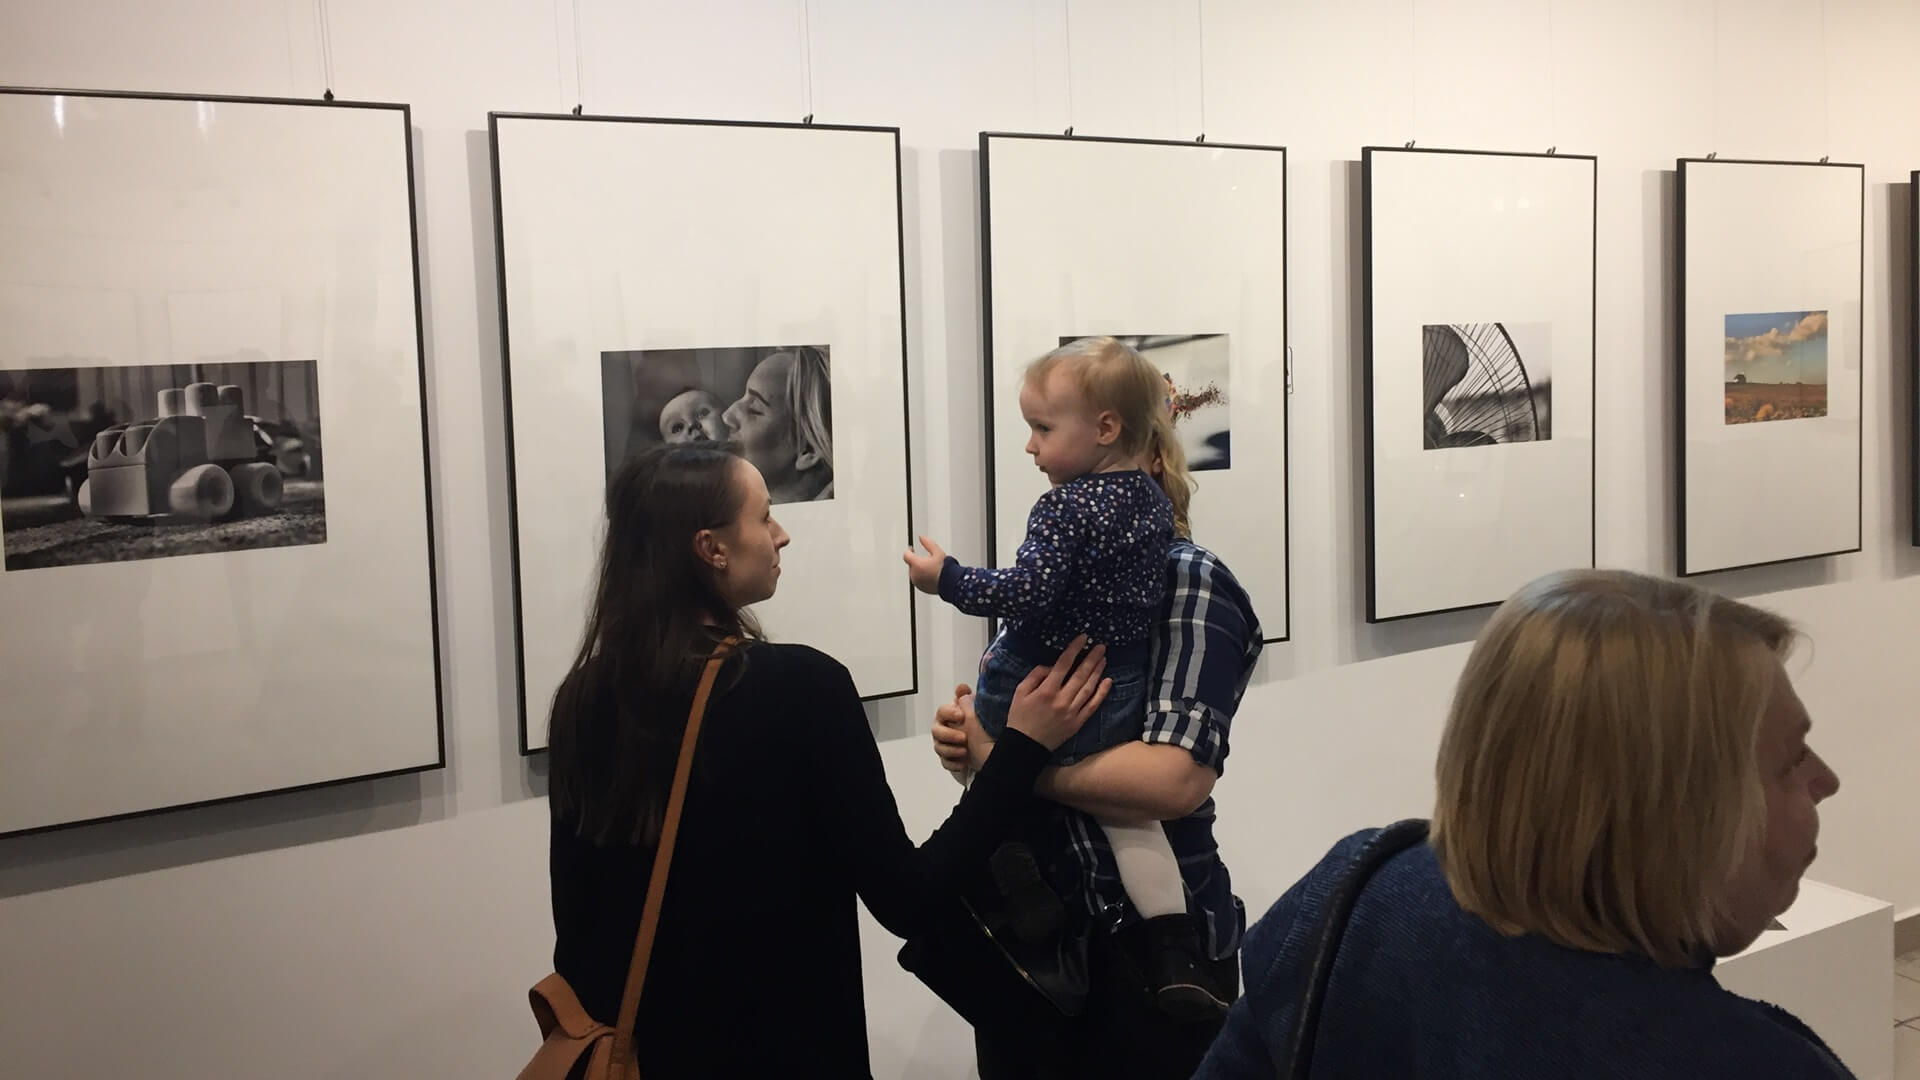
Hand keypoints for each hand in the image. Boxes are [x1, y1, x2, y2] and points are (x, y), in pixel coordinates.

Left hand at [902, 535, 946, 593]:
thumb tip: (922, 538)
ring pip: (914, 573)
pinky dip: (922, 577)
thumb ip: (928, 543)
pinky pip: (918, 580)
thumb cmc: (946, 569)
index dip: (909, 551)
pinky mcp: (921, 588)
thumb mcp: (938, 552)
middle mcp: (914, 574)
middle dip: (916, 561)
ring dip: (919, 569)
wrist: (951, 584)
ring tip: (931, 568)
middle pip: (911, 564)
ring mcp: (917, 582)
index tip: (912, 549)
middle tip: (927, 560)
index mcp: (917, 564)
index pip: (906, 555)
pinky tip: (931, 575)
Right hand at [932, 684, 971, 784]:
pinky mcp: (948, 759)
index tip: (961, 715)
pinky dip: (954, 764)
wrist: (983, 747)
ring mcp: (943, 745)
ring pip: (939, 748)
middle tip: (964, 738)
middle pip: (936, 731)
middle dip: (949, 735)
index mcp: (948, 715)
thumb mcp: (974, 710)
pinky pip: (945, 763)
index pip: (942, 711)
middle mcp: (942, 729)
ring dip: (951, 750)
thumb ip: (966, 698)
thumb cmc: (975, 724)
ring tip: (965, 752)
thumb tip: (962, 687)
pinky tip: (963, 765)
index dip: (949, 713)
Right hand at [1005, 635, 1109, 751]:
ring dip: (1098, 672)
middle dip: (1092, 658)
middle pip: (1081, 674)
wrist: (1026, 746)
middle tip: (1101, 646)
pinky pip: (1093, 705)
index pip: (1064, 664)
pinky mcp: (1078, 722)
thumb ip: (1035, 675)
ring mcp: (1072, 712)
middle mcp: (1062, 700)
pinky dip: (1102, 693)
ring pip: (1089, 688)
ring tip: (1103, 659)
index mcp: (1046, 691)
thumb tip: (1052, 667)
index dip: (1074, 649)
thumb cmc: (1020, 717)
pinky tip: (1107, 681)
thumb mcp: (1020, 692)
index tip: (1083, 638)